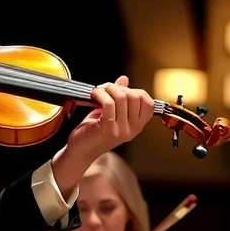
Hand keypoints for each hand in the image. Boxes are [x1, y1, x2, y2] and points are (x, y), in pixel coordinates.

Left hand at [50, 77, 154, 195]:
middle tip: (106, 89)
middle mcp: (132, 129)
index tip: (121, 90)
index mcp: (136, 126)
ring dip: (108, 89)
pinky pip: (109, 103)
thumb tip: (124, 79)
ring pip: (122, 97)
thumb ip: (119, 97)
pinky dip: (100, 94)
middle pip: (135, 97)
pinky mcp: (107, 128)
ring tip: (98, 91)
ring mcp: (121, 129)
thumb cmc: (93, 132)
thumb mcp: (110, 113)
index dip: (136, 92)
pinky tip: (94, 94)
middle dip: (119, 88)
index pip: (149, 104)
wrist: (80, 151)